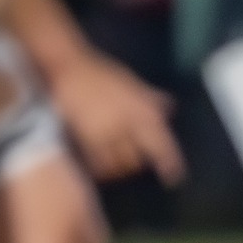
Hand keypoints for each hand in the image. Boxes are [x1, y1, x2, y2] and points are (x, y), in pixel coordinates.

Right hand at [50, 50, 184, 183]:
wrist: (68, 66)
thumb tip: (169, 107)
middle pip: (137, 160)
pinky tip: (98, 167)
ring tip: (113, 163)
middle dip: (135, 164)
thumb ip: (149, 97)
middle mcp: (128, 123)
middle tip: (131, 161)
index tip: (173, 177)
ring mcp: (107, 131)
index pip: (162, 143)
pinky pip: (97, 163)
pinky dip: (100, 169)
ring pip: (118, 165)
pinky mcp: (86, 136)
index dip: (170, 162)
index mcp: (142, 110)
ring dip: (117, 169)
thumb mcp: (130, 82)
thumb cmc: (99, 73)